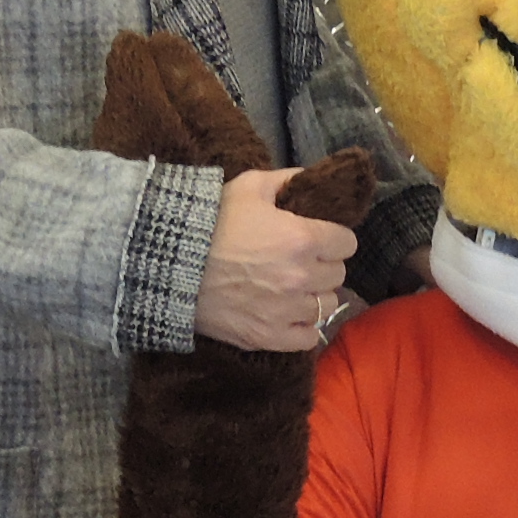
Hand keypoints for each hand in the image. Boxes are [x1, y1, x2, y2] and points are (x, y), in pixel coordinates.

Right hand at [193, 164, 356, 352]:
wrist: (170, 263)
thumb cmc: (211, 221)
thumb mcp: (249, 186)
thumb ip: (287, 180)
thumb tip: (312, 179)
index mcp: (302, 238)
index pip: (347, 243)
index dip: (335, 238)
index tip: (321, 238)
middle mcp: (301, 277)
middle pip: (338, 275)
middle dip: (324, 265)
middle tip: (303, 261)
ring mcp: (286, 311)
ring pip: (325, 305)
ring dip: (314, 295)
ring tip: (294, 288)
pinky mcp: (268, 336)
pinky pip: (308, 338)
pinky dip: (303, 328)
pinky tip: (289, 315)